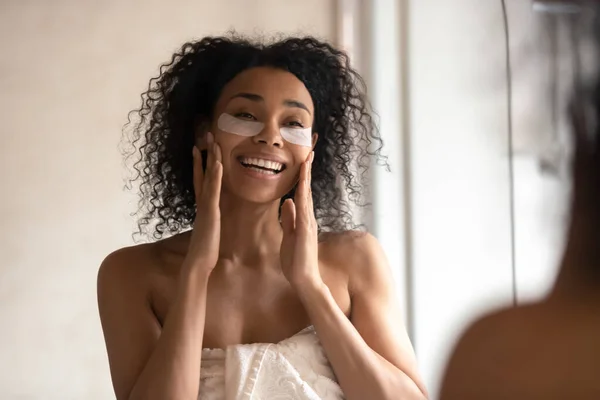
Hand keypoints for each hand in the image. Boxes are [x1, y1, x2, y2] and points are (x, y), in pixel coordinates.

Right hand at [185, 132, 222, 273]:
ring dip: (211, 160)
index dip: (199, 165)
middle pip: (203, 174)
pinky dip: (215, 177)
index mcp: (203, 207)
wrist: (197, 264)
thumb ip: (208, 223)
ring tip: (213, 142)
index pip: (200, 180)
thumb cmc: (204, 252)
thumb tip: (209, 221)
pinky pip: (213, 191)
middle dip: (205, 155)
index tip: (198, 149)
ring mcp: (206, 206)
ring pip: (208, 178)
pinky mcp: (210, 212)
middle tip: (206, 136)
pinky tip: (218, 164)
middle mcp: (203, 203)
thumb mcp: (208, 233)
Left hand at [280, 152, 321, 289]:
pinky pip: (304, 208)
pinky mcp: (306, 230)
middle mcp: (308, 217)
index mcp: (302, 218)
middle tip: (309, 150)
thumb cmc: (296, 261)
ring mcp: (308, 223)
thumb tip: (287, 201)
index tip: (302, 159)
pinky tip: (302, 184)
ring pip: (307, 194)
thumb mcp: (288, 235)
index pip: (301, 192)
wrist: (304, 279)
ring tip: (307, 159)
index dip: (301, 175)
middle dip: (307, 169)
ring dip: (306, 177)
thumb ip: (289, 218)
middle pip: (306, 188)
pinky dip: (303, 195)